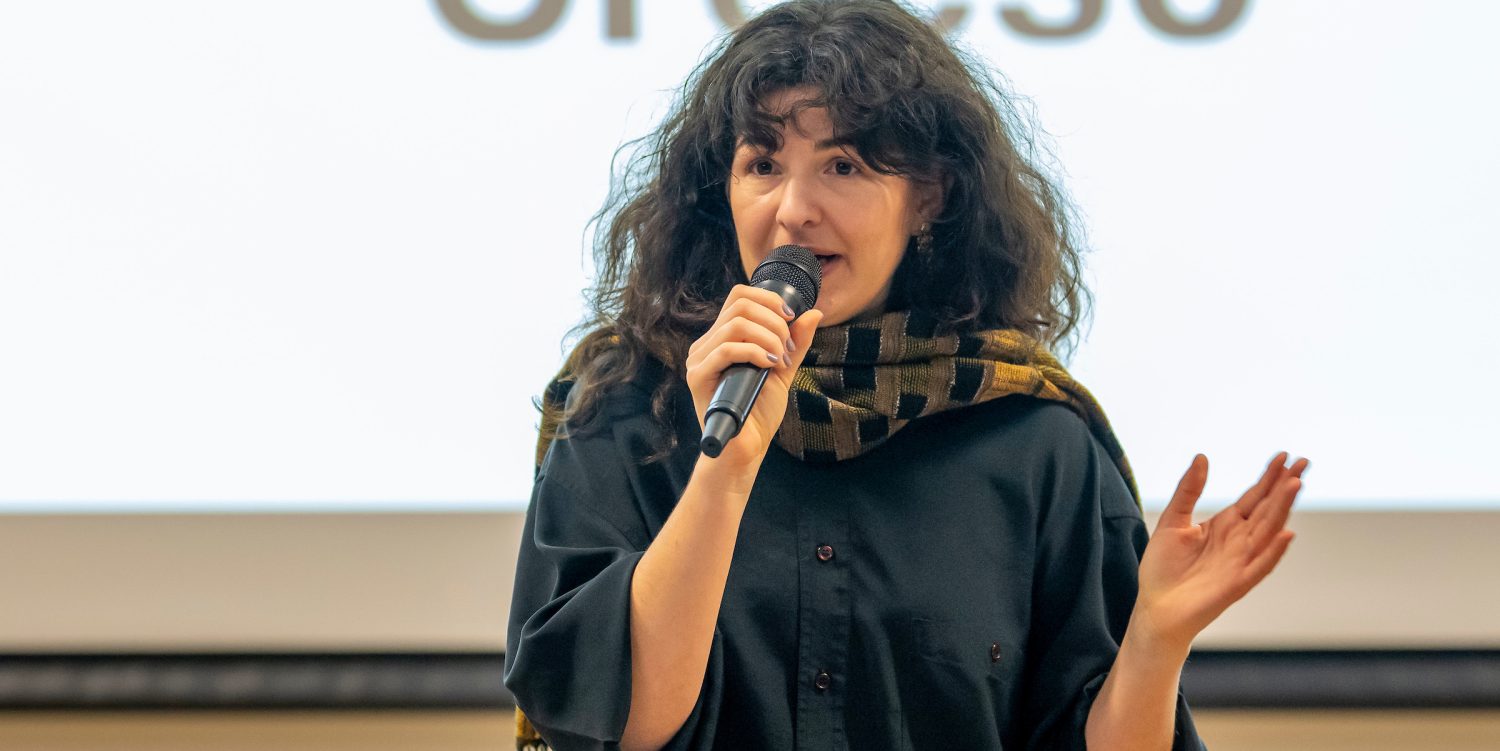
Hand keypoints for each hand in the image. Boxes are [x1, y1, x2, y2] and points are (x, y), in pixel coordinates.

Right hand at [684, 285, 822, 469]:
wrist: (747, 448)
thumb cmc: (759, 412)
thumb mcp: (784, 369)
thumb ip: (797, 342)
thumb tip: (814, 311)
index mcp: (722, 338)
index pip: (739, 296)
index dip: (769, 300)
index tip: (791, 320)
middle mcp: (706, 344)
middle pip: (739, 304)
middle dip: (774, 322)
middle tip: (788, 349)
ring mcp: (699, 359)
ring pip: (735, 325)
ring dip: (768, 339)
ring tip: (780, 361)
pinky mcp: (697, 377)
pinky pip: (725, 349)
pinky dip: (754, 352)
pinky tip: (768, 366)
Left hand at [1130, 452, 1308, 652]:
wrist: (1155, 607)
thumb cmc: (1162, 567)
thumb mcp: (1172, 520)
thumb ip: (1188, 490)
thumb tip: (1202, 457)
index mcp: (1225, 525)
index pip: (1254, 496)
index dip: (1269, 477)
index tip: (1284, 455)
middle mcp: (1239, 540)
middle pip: (1268, 508)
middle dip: (1285, 485)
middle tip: (1304, 461)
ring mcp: (1241, 561)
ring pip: (1268, 531)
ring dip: (1282, 509)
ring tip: (1295, 484)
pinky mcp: (1238, 583)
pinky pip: (1260, 565)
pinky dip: (1273, 551)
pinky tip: (1285, 533)